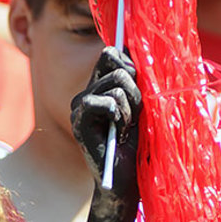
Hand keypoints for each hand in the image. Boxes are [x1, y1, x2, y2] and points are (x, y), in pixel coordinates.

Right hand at [71, 46, 140, 199]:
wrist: (127, 176)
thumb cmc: (139, 141)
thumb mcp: (142, 101)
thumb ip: (136, 74)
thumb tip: (131, 45)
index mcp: (98, 85)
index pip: (112, 52)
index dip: (131, 66)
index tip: (137, 96)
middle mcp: (85, 92)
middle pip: (116, 64)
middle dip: (135, 89)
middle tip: (133, 117)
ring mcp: (78, 106)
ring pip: (117, 82)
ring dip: (130, 107)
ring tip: (125, 129)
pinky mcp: (78, 120)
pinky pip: (104, 100)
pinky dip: (118, 115)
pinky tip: (116, 133)